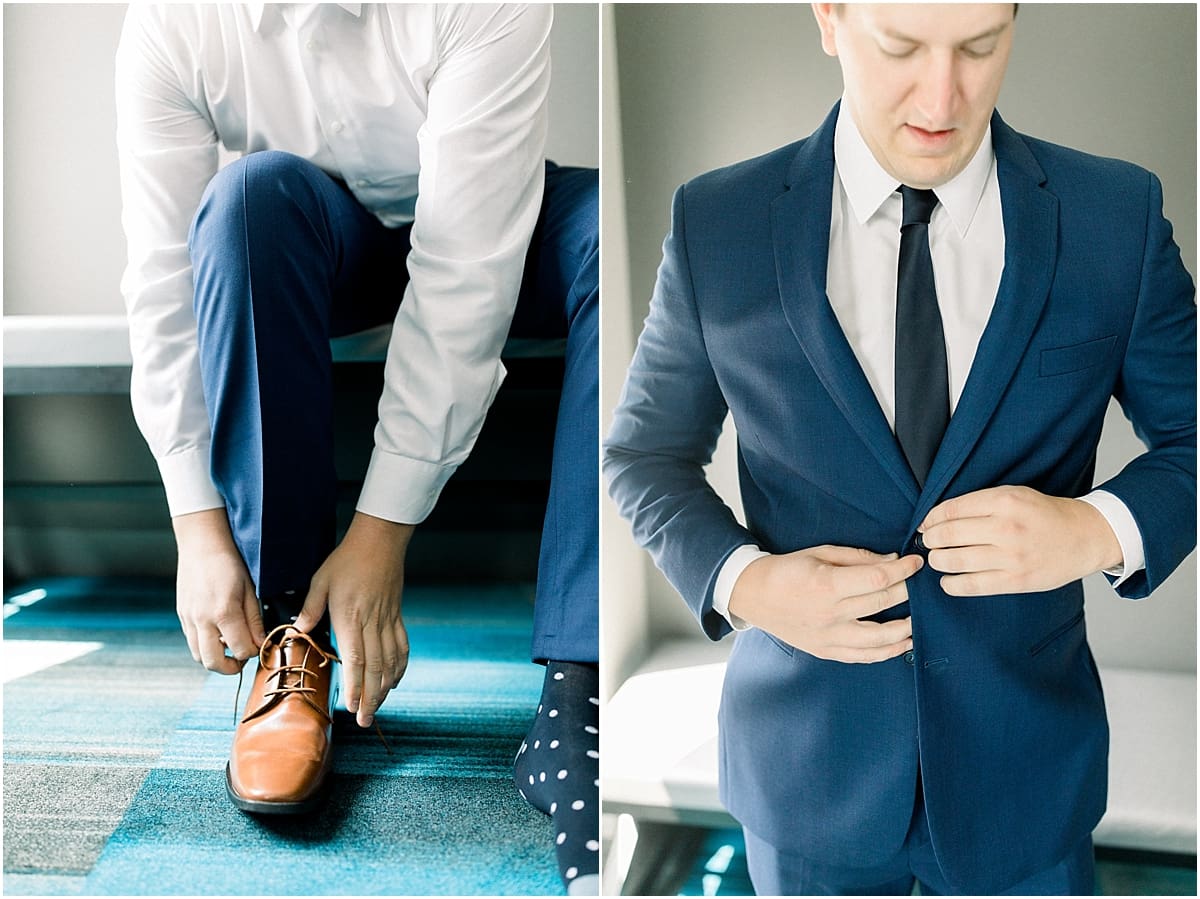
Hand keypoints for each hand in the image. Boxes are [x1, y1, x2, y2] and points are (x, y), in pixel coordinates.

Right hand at [172, 508, 265, 674]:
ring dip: (216, 658)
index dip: (253, 652)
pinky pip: (192, 641)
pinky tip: (218, 633)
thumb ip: (254, 620)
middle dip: (231, 668)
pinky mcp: (182, 615)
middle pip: (213, 662)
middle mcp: (202, 620)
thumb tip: (261, 643)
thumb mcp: (250, 589)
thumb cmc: (230, 563)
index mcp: (223, 613)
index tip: (260, 645)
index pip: (241, 650)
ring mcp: (188, 619)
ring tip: (231, 646)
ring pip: (198, 656)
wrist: (201, 544)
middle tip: (243, 658)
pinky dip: (205, 645)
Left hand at [294, 512, 412, 727]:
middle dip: (371, 697)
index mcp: (351, 617)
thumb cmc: (347, 560)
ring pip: (390, 661)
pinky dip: (400, 666)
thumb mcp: (321, 580)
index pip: (357, 659)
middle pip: (376, 667)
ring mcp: (388, 620)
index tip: (355, 706)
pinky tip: (395, 680)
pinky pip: (401, 646)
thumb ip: (311, 608)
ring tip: (378, 707)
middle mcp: (372, 623)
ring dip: (386, 687)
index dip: (358, 685)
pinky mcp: (396, 615)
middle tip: (366, 720)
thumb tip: (298, 631)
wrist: (380, 541)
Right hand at [728, 546, 921, 662]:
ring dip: (904, 630)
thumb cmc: (786, 570)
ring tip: (918, 621)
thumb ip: (857, 557)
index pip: (878, 578)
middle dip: (907, 592)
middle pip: (882, 604)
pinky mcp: (825, 651)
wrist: (753, 595)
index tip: (916, 563)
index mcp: (827, 585)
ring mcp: (828, 637)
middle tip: (919, 585)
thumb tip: (891, 561)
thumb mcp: (820, 553)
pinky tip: (900, 643)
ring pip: (878, 640)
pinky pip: (862, 656)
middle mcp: (830, 614)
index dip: (903, 570)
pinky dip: (884, 652)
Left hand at [919, 486, 1122, 595]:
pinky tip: (948, 581)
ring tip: (937, 559)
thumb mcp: (1014, 495)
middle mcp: (1006, 528)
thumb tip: (938, 517)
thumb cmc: (1045, 515)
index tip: (926, 524)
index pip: (952, 509)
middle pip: (949, 535)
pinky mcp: (1016, 581)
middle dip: (931, 540)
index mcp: (1005, 501)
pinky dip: (952, 585)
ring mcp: (1011, 557)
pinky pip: (972, 585)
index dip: (931, 518)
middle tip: (928, 542)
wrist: (1084, 537)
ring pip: (955, 561)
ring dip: (938, 561)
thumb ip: (980, 502)